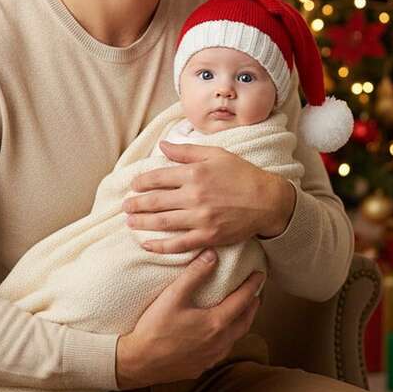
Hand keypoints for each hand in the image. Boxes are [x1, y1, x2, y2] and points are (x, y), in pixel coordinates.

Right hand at [116, 250, 264, 388]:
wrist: (139, 362)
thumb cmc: (155, 328)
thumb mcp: (174, 296)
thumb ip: (195, 274)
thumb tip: (212, 255)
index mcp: (216, 323)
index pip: (242, 301)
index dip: (252, 286)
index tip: (259, 275)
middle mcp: (219, 343)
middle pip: (245, 322)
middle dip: (252, 306)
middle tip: (256, 293)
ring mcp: (211, 358)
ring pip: (235, 339)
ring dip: (241, 323)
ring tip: (241, 312)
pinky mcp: (200, 367)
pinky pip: (222, 351)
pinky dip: (228, 338)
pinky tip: (220, 335)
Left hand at [121, 141, 295, 252]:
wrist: (267, 201)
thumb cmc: (242, 174)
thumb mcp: (215, 154)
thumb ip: (186, 151)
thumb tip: (161, 145)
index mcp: (194, 173)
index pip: (158, 177)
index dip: (142, 182)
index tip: (133, 185)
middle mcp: (194, 196)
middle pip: (155, 201)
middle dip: (136, 204)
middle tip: (124, 206)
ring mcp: (200, 218)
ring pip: (162, 222)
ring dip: (142, 223)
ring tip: (129, 222)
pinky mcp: (207, 237)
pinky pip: (178, 244)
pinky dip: (159, 246)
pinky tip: (146, 244)